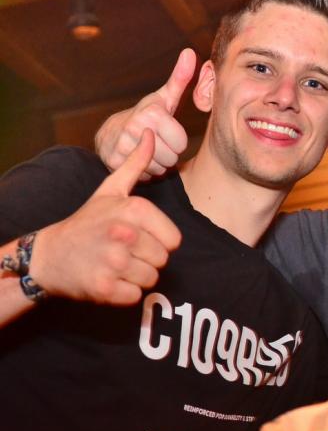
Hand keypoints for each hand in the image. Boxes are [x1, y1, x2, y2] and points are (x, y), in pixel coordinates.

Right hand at [30, 129, 181, 305]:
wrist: (49, 256)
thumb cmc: (87, 222)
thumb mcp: (110, 190)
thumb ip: (135, 164)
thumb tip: (152, 134)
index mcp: (134, 210)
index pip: (174, 240)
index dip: (159, 242)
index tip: (138, 237)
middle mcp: (125, 234)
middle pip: (163, 260)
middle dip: (146, 259)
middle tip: (123, 252)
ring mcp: (114, 262)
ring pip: (151, 279)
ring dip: (135, 276)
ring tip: (114, 264)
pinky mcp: (104, 288)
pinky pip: (135, 296)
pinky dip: (123, 292)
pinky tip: (107, 278)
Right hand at [94, 48, 195, 179]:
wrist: (111, 133)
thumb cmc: (146, 115)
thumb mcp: (164, 98)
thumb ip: (180, 78)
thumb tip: (190, 52)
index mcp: (152, 114)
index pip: (181, 143)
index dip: (177, 141)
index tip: (166, 133)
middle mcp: (136, 128)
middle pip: (171, 158)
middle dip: (167, 153)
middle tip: (156, 142)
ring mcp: (122, 146)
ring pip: (159, 169)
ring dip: (156, 164)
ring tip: (147, 149)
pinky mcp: (114, 162)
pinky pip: (144, 176)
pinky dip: (144, 171)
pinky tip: (137, 158)